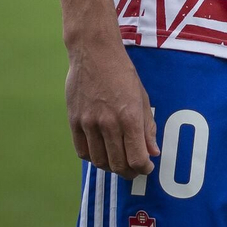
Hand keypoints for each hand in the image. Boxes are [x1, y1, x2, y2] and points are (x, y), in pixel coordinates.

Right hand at [66, 40, 159, 177]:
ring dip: (111, 167)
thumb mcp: (143, 98)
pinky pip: (82, 151)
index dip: (144, 168)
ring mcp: (88, 124)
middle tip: (135, 170)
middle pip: (117, 164)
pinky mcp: (73, 122)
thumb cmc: (123, 74)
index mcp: (129, 117)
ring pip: (99, 161)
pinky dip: (93, 158)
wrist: (94, 54)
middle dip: (129, 172)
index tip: (147, 167)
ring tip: (120, 163)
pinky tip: (102, 153)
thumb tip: (153, 152)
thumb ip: (147, 127)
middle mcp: (108, 124)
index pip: (136, 158)